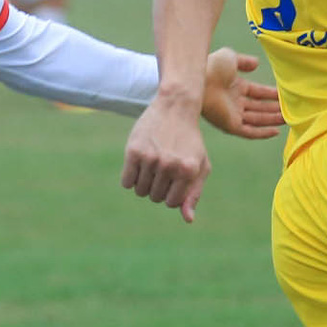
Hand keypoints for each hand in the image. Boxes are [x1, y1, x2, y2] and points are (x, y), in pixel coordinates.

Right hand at [122, 94, 211, 223]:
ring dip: (144, 183)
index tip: (173, 179)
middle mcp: (170, 165)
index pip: (172, 203)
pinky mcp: (133, 151)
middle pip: (155, 198)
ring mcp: (151, 158)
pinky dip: (131, 179)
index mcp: (188, 170)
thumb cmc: (190, 141)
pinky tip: (139, 164)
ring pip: (140, 191)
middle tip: (163, 168)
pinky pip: (126, 183)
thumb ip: (194, 193)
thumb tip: (188, 219)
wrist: (175, 107)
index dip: (171, 194)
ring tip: (152, 166)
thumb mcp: (200, 165)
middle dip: (158, 188)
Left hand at [199, 47, 282, 140]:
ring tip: (289, 119)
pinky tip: (276, 132)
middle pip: (259, 108)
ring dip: (272, 120)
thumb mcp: (231, 58)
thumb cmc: (212, 66)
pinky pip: (249, 132)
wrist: (200, 78)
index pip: (257, 93)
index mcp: (234, 86)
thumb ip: (245, 61)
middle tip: (291, 109)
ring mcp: (232, 114)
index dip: (270, 94)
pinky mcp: (230, 125)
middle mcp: (234, 102)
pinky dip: (262, 133)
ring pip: (257, 120)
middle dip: (274, 109)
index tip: (285, 94)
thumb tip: (257, 63)